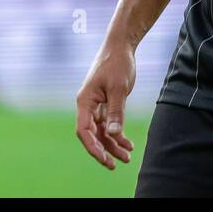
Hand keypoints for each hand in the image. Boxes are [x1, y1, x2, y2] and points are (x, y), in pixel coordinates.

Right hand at [75, 41, 136, 169]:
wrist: (121, 46)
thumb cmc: (117, 63)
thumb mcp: (118, 88)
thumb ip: (116, 112)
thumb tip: (113, 135)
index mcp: (85, 101)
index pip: (83, 130)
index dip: (92, 147)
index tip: (104, 159)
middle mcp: (87, 105)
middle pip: (92, 134)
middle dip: (104, 150)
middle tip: (115, 165)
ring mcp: (96, 105)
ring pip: (102, 131)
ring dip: (113, 145)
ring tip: (127, 157)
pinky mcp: (105, 103)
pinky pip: (108, 124)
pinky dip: (117, 134)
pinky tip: (128, 143)